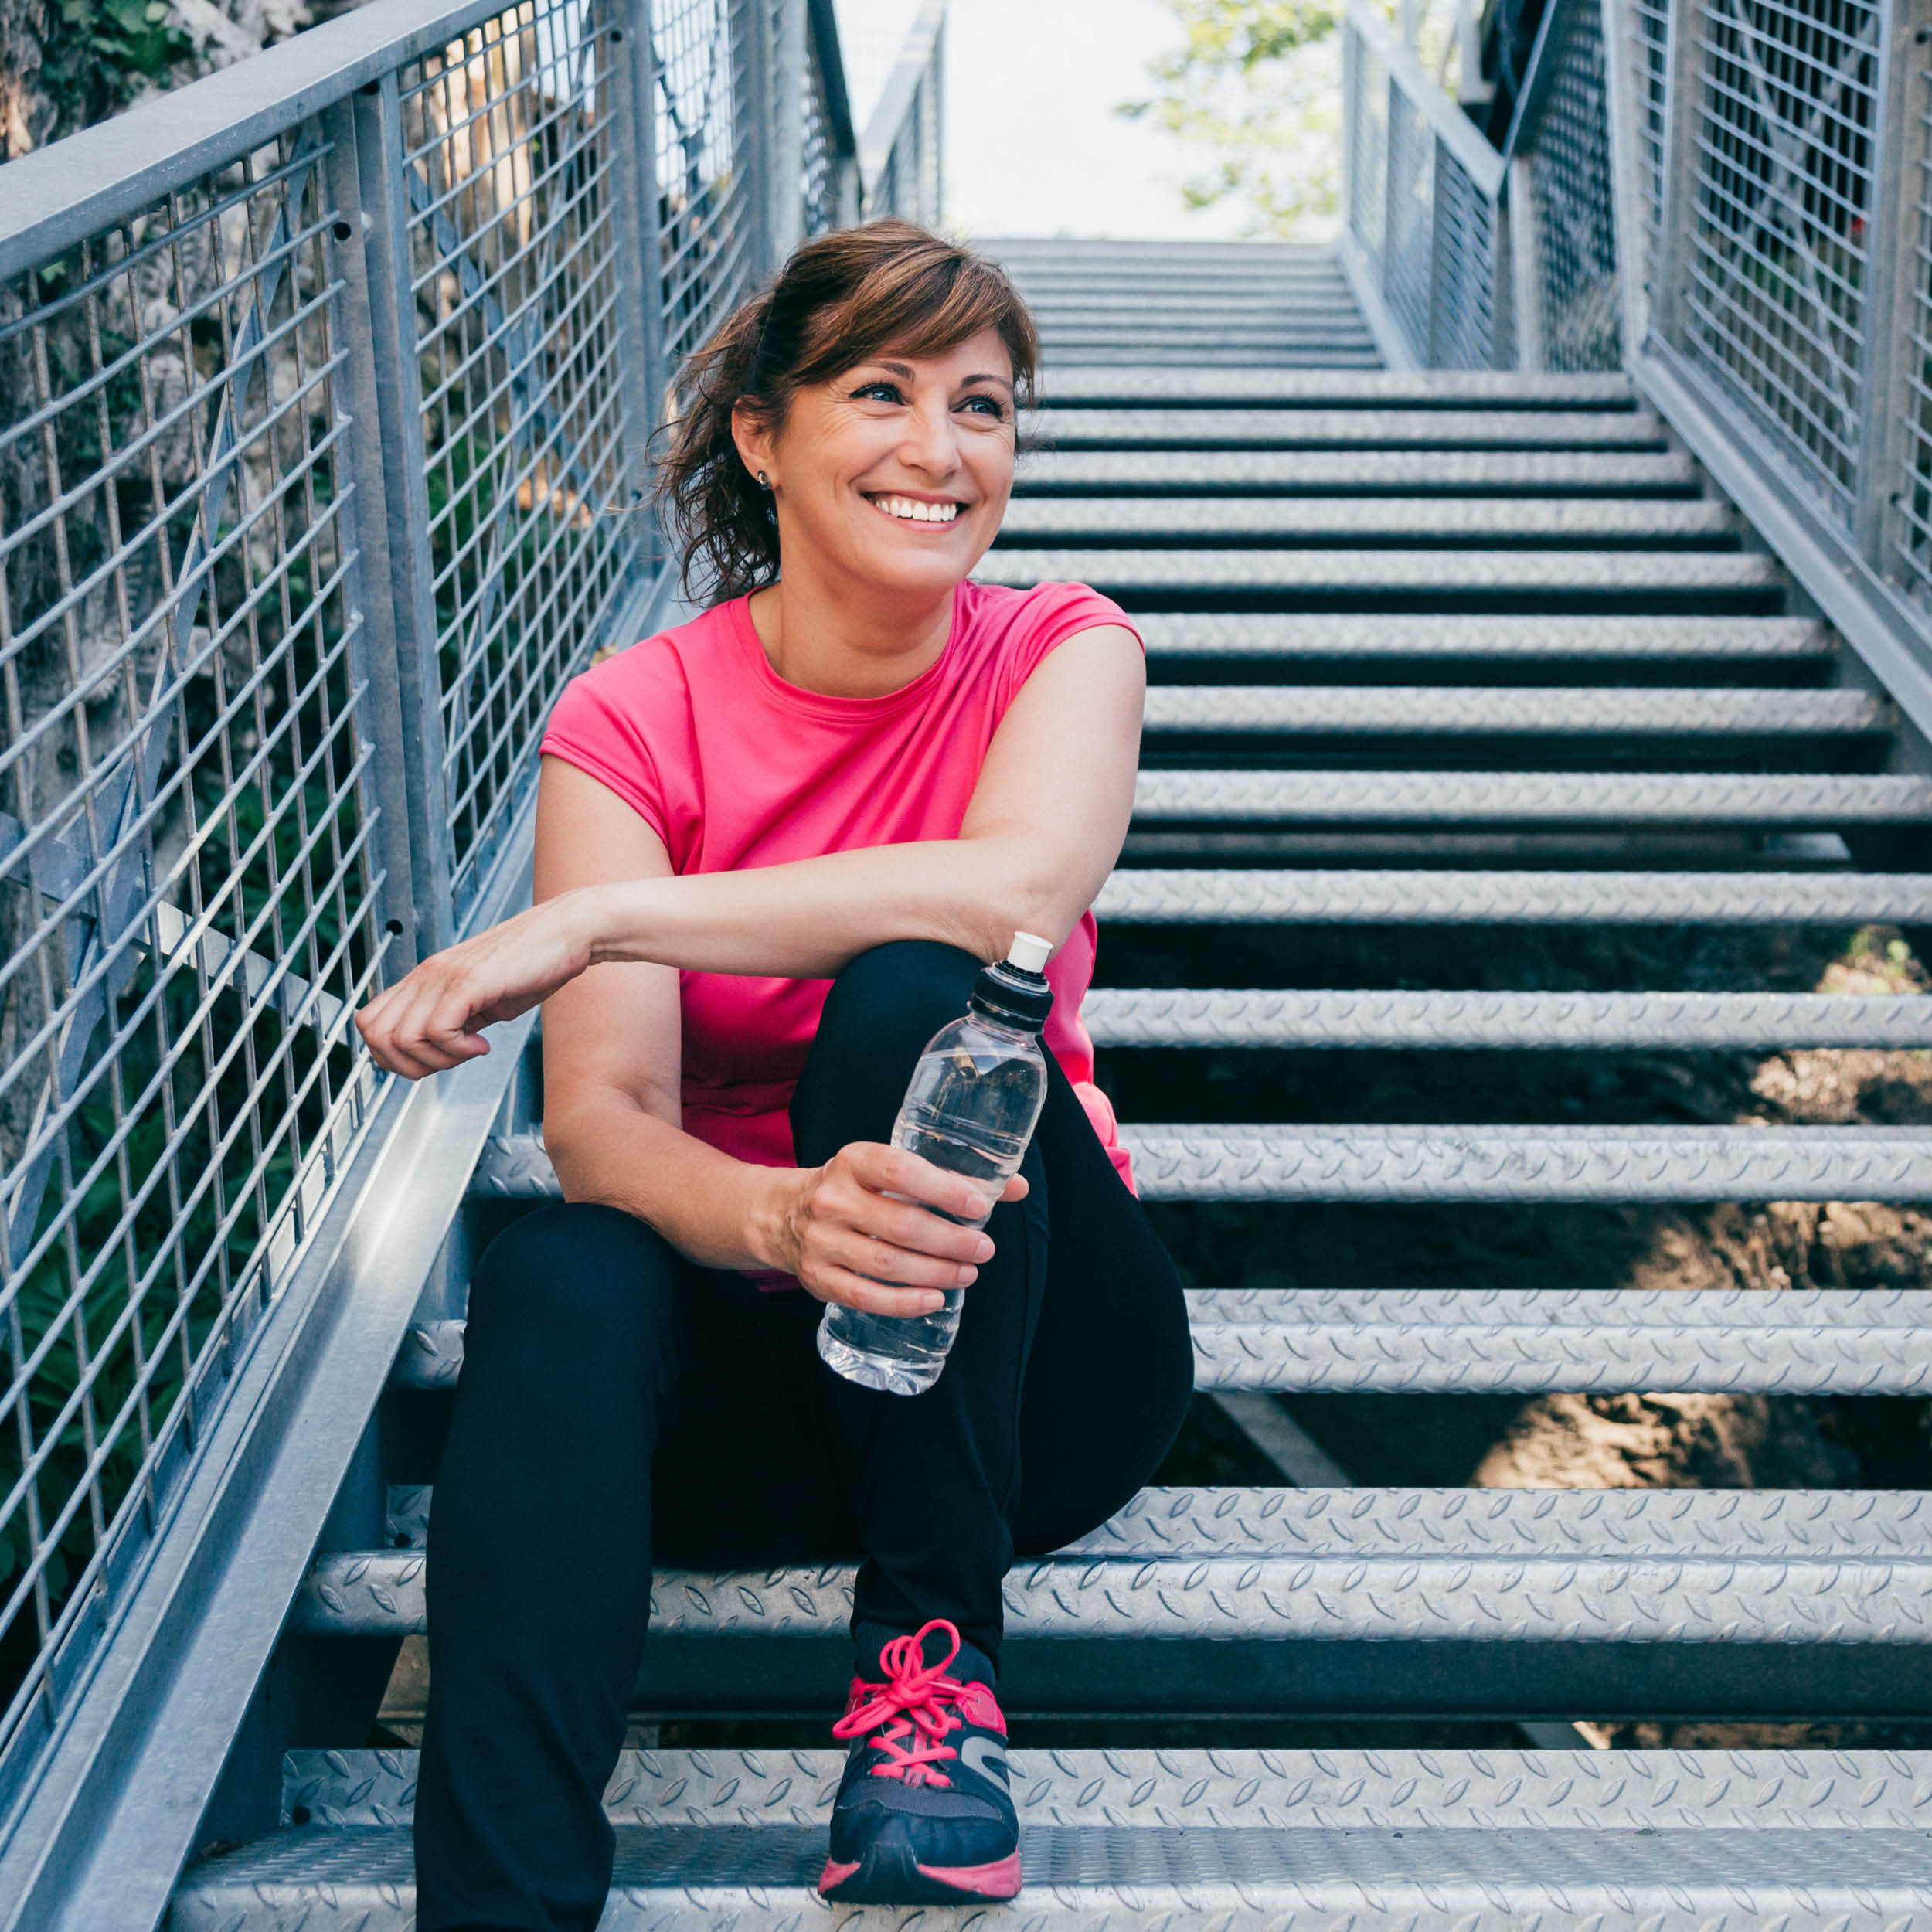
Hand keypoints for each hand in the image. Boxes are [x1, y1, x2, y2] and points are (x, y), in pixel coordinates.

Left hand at [355, 890, 597, 1077]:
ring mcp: (444, 976)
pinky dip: (459, 1050)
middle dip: (409, 1065)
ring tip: (471, 1050)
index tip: (433, 1057)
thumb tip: (438, 1052)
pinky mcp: (469, 981)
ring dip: (438, 1060)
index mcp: (425, 977)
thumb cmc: (535, 963)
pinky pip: (438, 1031)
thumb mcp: (483, 997)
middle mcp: (426, 974)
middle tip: (449, 1061)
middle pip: (375, 1036)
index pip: (370, 1022)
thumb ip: (456, 1019)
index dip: (393, 1054)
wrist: (568, 932)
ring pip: (402, 1039)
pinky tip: (484, 1044)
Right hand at [767, 1142, 1028, 1315]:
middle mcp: (832, 1199)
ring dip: (935, 1272)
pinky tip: (934, 1299)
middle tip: (984, 1249)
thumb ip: (951, 1177)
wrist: (783, 1215)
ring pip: (886, 1263)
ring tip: (968, 1272)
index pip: (901, 1170)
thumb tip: (1015, 1187)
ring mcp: (822, 1241)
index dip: (945, 1189)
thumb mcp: (890, 1169)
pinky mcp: (818, 1278)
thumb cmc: (855, 1189)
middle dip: (951, 1241)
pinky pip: (864, 1296)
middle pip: (902, 1225)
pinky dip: (904, 1303)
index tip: (982, 1206)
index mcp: (853, 1161)